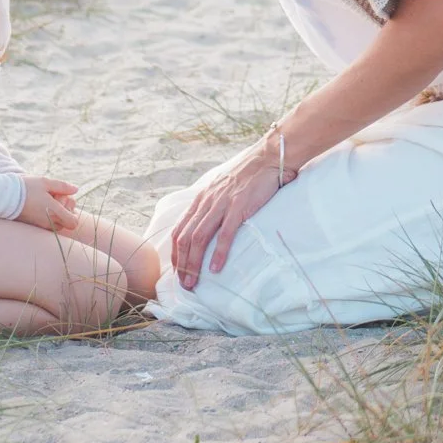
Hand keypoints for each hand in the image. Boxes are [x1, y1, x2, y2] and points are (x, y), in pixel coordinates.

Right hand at [18, 177, 79, 232]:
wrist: (6, 196)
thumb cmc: (27, 187)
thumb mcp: (46, 182)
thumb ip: (63, 186)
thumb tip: (76, 190)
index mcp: (54, 211)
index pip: (73, 222)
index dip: (73, 212)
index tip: (64, 200)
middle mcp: (49, 221)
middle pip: (67, 223)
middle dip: (65, 211)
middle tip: (55, 198)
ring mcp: (41, 225)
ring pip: (57, 225)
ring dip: (57, 215)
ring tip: (47, 202)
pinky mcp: (34, 226)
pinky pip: (48, 225)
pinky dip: (49, 217)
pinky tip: (41, 206)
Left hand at [171, 145, 282, 289]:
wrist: (267, 158)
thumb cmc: (247, 175)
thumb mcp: (221, 188)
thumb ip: (212, 204)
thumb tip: (207, 224)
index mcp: (201, 199)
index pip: (179, 230)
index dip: (176, 253)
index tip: (177, 270)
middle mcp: (206, 202)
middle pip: (185, 237)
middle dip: (181, 264)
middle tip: (183, 284)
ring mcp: (221, 204)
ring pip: (199, 238)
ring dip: (194, 263)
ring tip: (193, 282)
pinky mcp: (238, 207)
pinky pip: (224, 234)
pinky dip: (218, 253)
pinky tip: (216, 269)